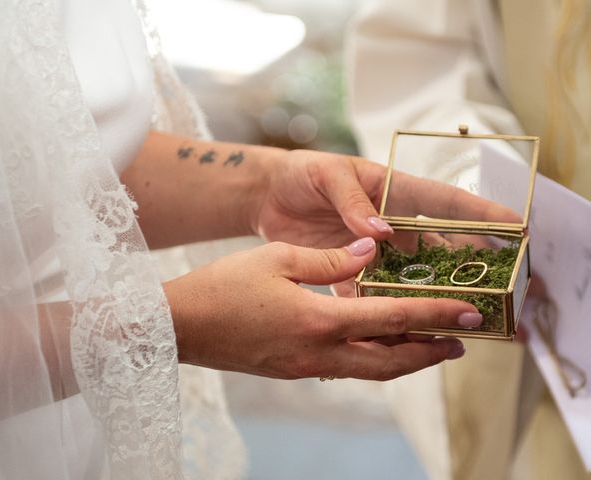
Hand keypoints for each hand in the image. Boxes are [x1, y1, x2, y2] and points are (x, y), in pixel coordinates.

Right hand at [164, 238, 483, 380]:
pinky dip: (372, 361)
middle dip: (429, 350)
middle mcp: (318, 352)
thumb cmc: (222, 286)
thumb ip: (330, 260)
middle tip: (461, 340)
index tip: (468, 315)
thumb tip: (371, 252)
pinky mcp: (292, 370)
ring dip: (405, 360)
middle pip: (390, 360)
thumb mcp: (277, 258)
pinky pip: (344, 369)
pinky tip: (376, 347)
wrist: (180, 326)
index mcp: (319, 320)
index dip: (434, 316)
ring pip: (370, 371)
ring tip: (430, 346)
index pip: (391, 318)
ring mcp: (305, 367)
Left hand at [254, 150, 519, 296]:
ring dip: (431, 298)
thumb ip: (353, 201)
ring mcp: (373, 251)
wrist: (268, 195)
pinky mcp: (348, 270)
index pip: (445, 203)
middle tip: (496, 290)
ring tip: (455, 319)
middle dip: (469, 268)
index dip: (481, 216)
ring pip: (411, 278)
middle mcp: (391, 225)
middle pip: (439, 248)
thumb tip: (379, 231)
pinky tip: (398, 331)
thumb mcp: (328, 175)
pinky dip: (383, 312)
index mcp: (393, 192)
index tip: (516, 228)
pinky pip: (371, 295)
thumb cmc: (302, 173)